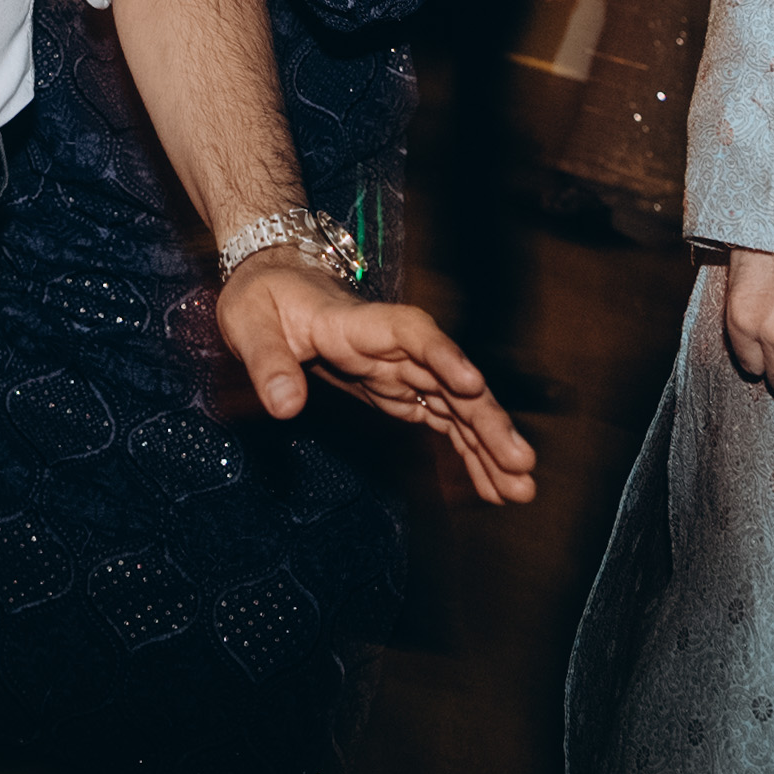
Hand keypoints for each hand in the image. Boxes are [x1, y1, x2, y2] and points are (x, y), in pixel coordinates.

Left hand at [213, 253, 539, 505]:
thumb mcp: (250, 324)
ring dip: (490, 445)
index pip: (410, 331)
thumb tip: (285, 406)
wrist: (277, 283)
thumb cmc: (262, 299)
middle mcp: (393, 347)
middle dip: (487, 419)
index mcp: (358, 323)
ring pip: (458, 406)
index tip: (472, 383)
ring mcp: (403, 370)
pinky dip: (470, 453)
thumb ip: (268, 364)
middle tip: (521, 462)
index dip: (442, 355)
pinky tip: (496, 486)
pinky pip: (445, 422)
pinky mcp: (401, 392)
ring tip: (523, 489)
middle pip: (450, 377)